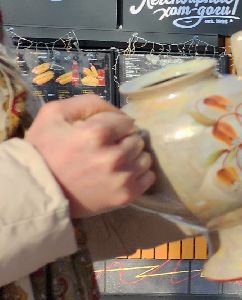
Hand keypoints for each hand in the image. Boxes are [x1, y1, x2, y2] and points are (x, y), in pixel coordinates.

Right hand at [26, 95, 154, 217]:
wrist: (35, 190)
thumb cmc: (42, 149)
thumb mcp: (54, 113)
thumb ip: (89, 103)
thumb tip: (119, 111)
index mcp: (96, 133)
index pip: (126, 121)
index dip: (115, 124)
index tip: (103, 132)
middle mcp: (114, 156)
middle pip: (137, 140)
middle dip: (124, 140)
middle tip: (107, 147)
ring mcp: (121, 178)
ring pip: (145, 158)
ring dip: (133, 157)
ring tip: (114, 161)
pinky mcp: (126, 196)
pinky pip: (148, 178)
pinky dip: (138, 174)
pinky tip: (121, 174)